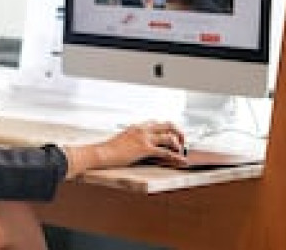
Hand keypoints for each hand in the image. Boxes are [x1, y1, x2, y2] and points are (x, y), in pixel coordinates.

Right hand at [63, 121, 187, 177]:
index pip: (159, 123)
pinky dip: (176, 157)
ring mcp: (144, 137)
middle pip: (168, 125)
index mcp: (138, 126)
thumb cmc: (110, 150)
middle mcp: (142, 129)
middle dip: (179, 133)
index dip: (170, 129)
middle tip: (183, 143)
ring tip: (182, 154)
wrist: (102, 153)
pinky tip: (180, 162)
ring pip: (169, 137)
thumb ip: (136, 140)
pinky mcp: (144, 148)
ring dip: (179, 146)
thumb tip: (146, 148)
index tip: (175, 136)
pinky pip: (165, 152)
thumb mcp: (125, 140)